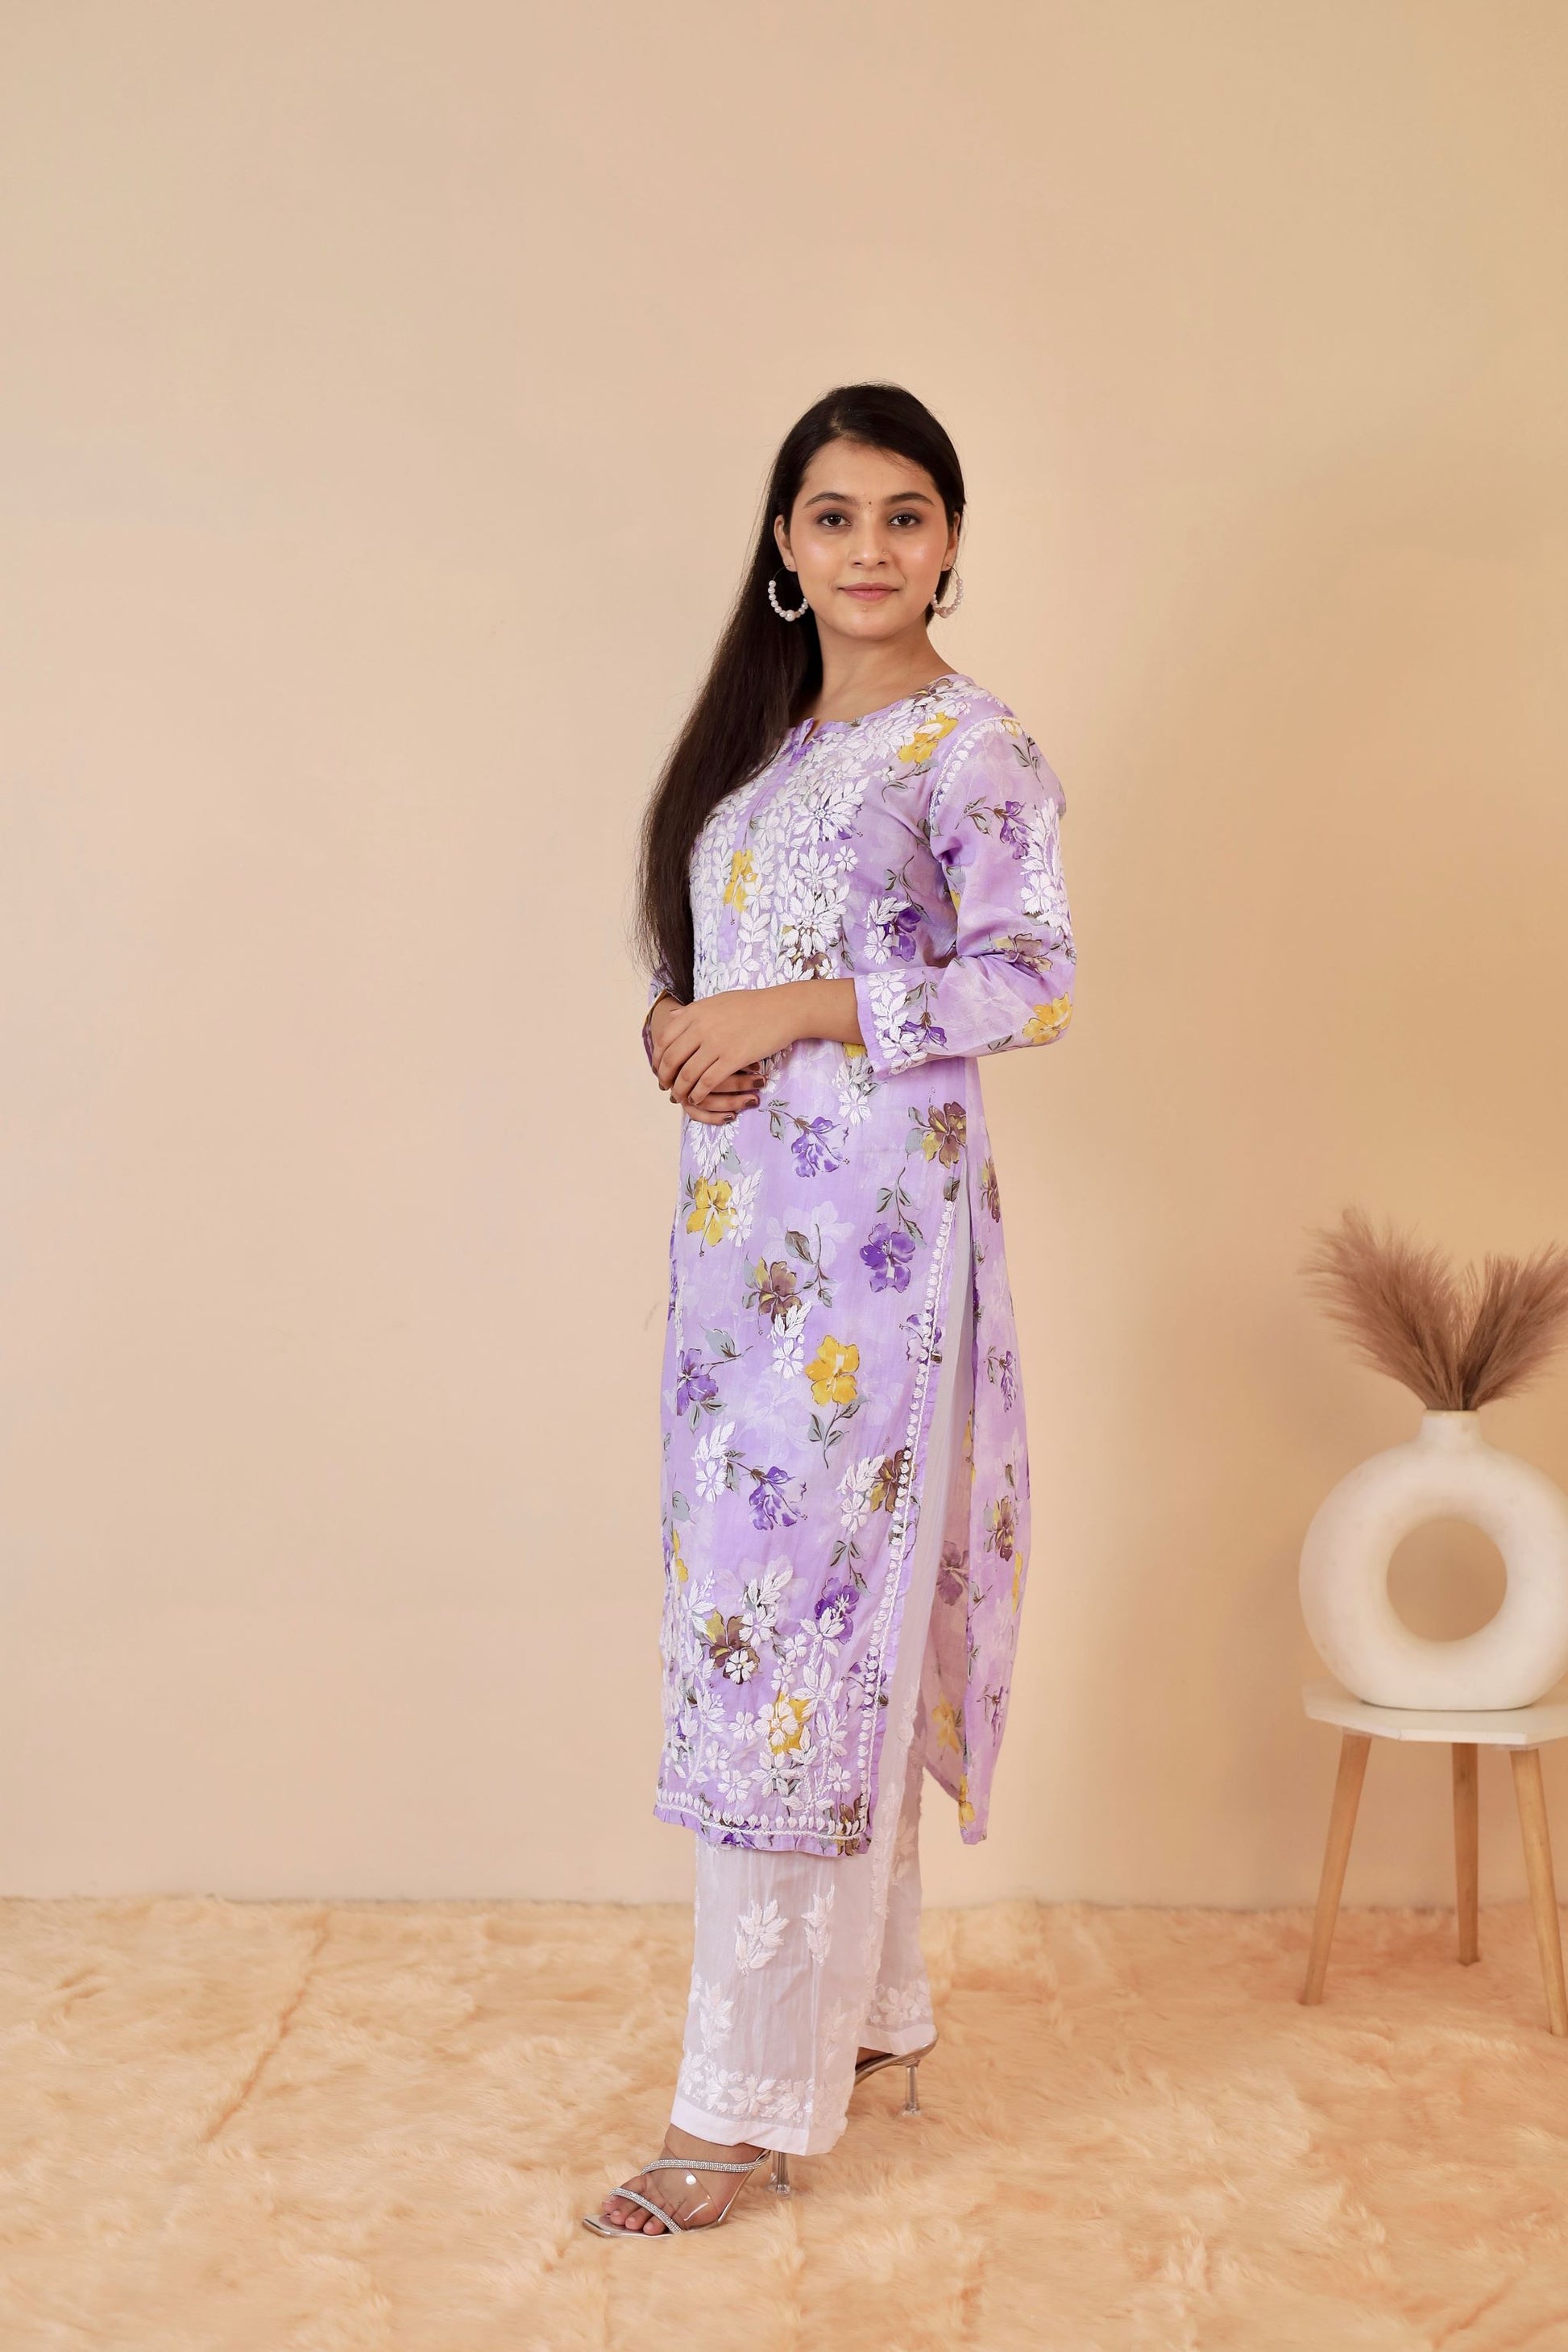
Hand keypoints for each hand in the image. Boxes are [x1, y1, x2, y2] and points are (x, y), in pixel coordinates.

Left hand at [645, 991, 764, 1123]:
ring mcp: (716, 1043)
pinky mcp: (733, 1058)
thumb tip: (672, 1015)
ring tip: (680, 1096)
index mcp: (696, 1012)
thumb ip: (693, 1010)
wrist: (783, 1009)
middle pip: (671, 1058)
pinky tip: (697, 1098)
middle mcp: (701, 1027)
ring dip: (680, 1089)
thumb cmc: (753, 1005)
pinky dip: (698, 1094)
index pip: (664, 1039)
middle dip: (665, 1077)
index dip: (658, 1058)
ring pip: (687, 1074)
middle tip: (665, 1086)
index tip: (658, 1068)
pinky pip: (707, 1082)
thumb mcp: (717, 1001)